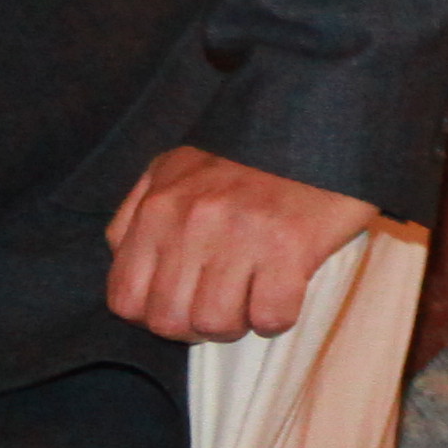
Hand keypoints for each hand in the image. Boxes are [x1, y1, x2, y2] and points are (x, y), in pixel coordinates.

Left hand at [103, 145, 381, 342]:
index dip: (152, 316)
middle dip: (195, 327)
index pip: (125, 300)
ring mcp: (242, 236)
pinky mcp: (292, 247)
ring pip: (217, 324)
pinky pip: (272, 316)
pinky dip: (278, 316)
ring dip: (238, 323)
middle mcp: (193, 223)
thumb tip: (122, 256)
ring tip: (253, 299)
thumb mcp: (177, 165)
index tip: (182, 303)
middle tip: (222, 307)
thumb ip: (136, 210)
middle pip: (170, 320)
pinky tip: (285, 290)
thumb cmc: (250, 153)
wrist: (325, 121)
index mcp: (160, 208)